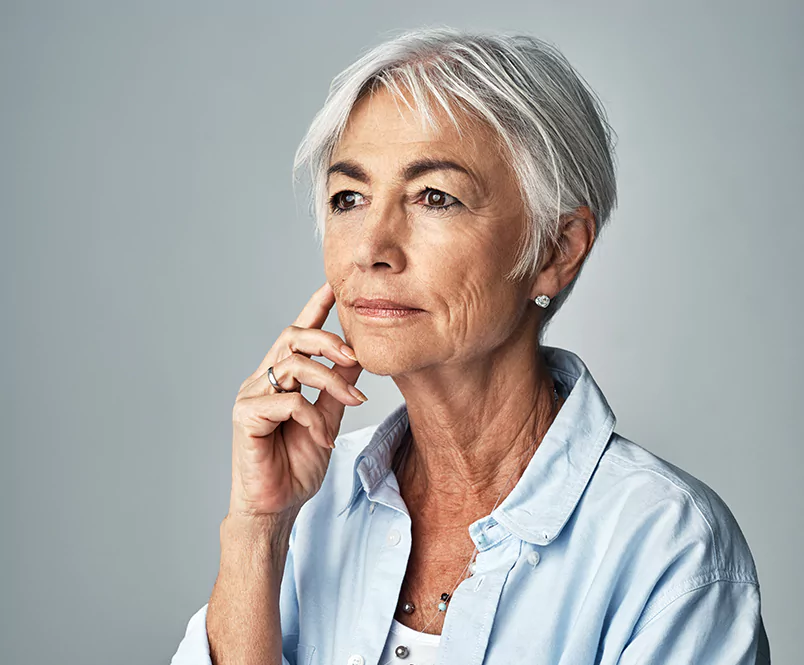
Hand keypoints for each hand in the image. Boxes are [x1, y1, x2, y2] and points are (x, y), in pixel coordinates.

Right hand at [228, 282, 365, 517]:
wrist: (277, 506)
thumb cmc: (296, 465)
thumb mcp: (328, 420)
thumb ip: (337, 389)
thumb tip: (357, 359)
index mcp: (281, 378)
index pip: (298, 334)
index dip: (314, 308)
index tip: (334, 286)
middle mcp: (262, 379)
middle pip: (293, 336)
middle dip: (329, 340)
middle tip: (357, 357)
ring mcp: (251, 395)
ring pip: (293, 365)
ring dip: (330, 381)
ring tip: (354, 405)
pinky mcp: (245, 416)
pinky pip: (287, 401)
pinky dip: (311, 418)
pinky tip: (321, 438)